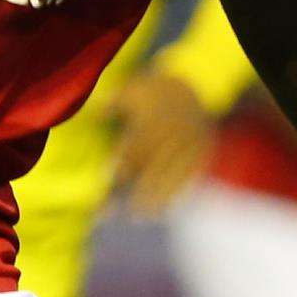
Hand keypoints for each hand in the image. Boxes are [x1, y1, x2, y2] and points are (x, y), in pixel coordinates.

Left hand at [110, 71, 213, 215]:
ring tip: (145, 216)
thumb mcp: (132, 89)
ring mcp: (191, 142)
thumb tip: (92, 116)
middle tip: (129, 213)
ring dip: (161, 197)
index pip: (134, 150)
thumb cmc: (154, 89)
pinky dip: (181, 191)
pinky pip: (192, 174)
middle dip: (142, 192)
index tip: (109, 187)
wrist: (196, 81)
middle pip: (156, 167)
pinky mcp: (204, 150)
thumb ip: (112, 104)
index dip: (122, 170)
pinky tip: (168, 208)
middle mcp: (174, 132)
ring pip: (175, 174)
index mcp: (154, 118)